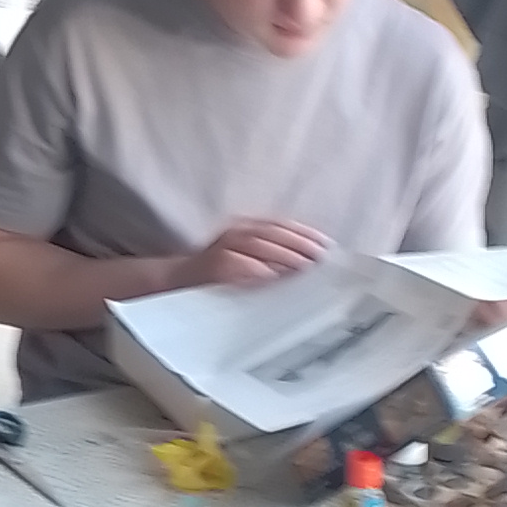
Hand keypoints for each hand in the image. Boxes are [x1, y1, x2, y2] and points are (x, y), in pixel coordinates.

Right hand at [177, 220, 329, 289]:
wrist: (180, 280)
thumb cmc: (221, 274)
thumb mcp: (250, 261)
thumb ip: (274, 259)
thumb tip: (308, 265)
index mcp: (247, 229)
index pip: (281, 226)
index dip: (304, 233)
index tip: (326, 244)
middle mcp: (235, 232)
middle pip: (272, 232)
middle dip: (298, 243)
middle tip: (319, 257)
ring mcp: (221, 246)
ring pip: (256, 244)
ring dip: (282, 254)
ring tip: (303, 265)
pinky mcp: (211, 264)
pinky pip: (233, 262)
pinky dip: (253, 268)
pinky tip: (270, 274)